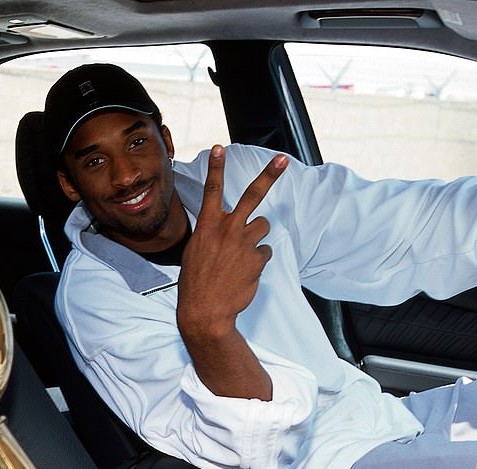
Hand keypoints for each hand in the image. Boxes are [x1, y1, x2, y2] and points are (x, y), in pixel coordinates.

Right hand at [177, 146, 287, 342]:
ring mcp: (244, 244)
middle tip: (282, 160)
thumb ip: (211, 233)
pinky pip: (264, 252)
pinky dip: (257, 260)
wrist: (205, 312)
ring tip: (242, 255)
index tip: (220, 148)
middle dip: (269, 175)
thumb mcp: (195, 251)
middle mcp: (227, 230)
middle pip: (252, 195)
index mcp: (207, 226)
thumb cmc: (196, 283)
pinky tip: (245, 272)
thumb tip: (224, 227)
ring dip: (256, 236)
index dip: (216, 167)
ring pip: (262, 226)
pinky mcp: (257, 260)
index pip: (212, 190)